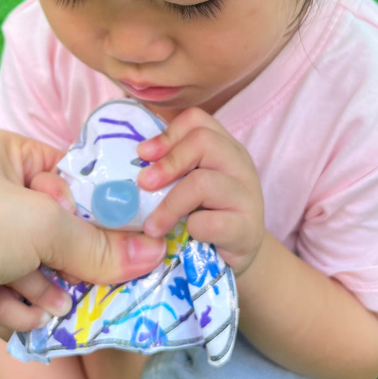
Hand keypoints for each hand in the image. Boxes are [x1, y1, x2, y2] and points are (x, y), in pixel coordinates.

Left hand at [0, 129, 166, 345]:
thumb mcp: (42, 227)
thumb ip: (98, 245)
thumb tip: (152, 254)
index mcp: (3, 152)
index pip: (67, 176)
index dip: (94, 211)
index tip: (123, 241)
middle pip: (52, 228)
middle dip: (64, 266)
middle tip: (80, 289)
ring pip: (29, 264)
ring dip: (36, 292)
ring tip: (36, 309)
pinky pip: (1, 286)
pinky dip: (8, 305)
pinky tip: (6, 315)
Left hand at [135, 108, 264, 274]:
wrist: (237, 258)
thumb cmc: (204, 215)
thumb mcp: (187, 184)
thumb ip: (169, 169)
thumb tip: (130, 165)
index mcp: (223, 146)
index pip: (197, 120)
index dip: (166, 135)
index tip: (143, 155)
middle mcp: (239, 164)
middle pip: (203, 141)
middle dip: (167, 163)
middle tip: (143, 185)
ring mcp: (247, 196)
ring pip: (203, 182)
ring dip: (169, 205)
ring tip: (152, 226)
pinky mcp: (247, 229)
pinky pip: (213, 222)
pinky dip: (192, 229)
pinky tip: (185, 237)